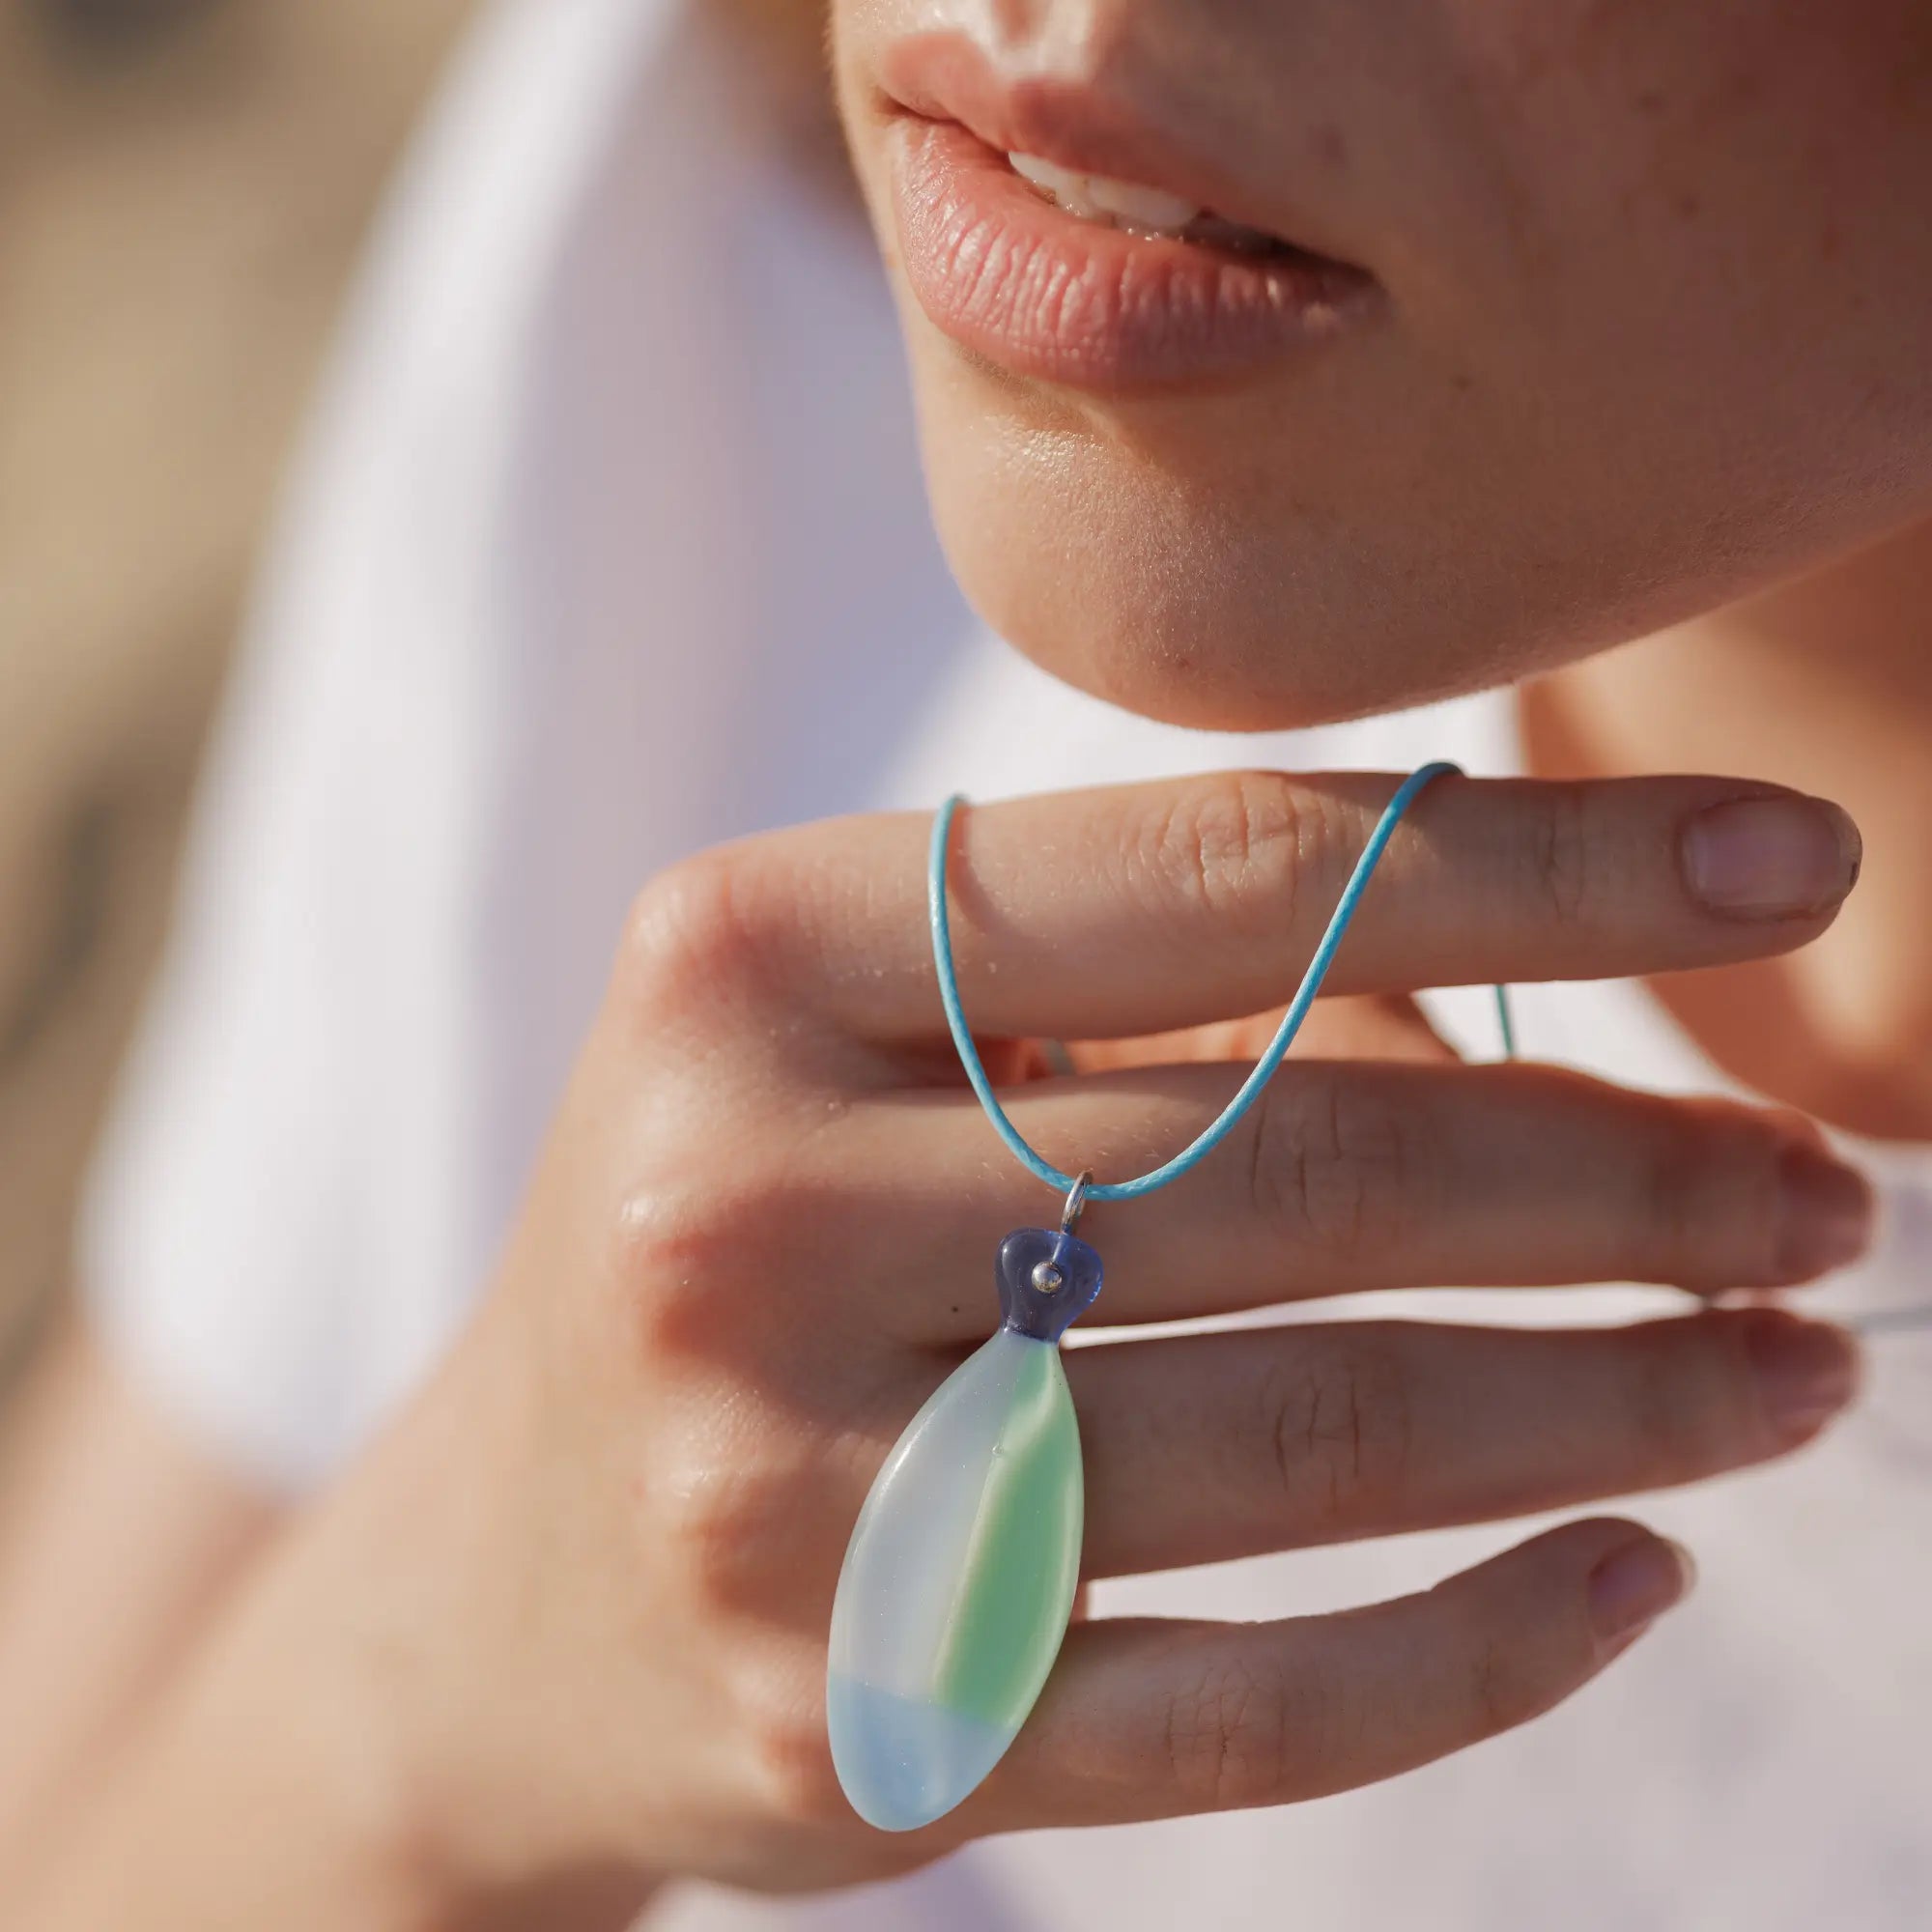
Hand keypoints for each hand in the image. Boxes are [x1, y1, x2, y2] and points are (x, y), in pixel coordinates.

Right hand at [190, 773, 1874, 1916]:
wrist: (489, 1587)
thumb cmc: (729, 1227)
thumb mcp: (849, 1030)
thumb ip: (1147, 980)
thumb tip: (1526, 987)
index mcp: (743, 963)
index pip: (1218, 873)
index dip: (1539, 864)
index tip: (1785, 859)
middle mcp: (736, 1210)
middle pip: (1297, 1168)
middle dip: (1628, 1178)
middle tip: (1823, 1193)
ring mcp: (786, 1495)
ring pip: (1314, 1439)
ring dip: (1614, 1399)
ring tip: (1792, 1364)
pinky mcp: (861, 1729)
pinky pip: (1249, 1708)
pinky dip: (1482, 1648)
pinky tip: (1636, 1574)